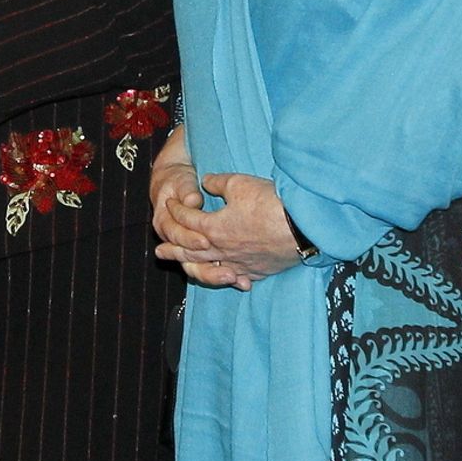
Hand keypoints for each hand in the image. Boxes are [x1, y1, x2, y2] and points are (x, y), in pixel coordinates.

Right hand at [150, 125, 225, 285]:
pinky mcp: (206, 252)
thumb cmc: (177, 182)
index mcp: (165, 222)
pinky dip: (230, 277)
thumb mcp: (181, 182)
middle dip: (208, 269)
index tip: (206, 240)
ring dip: (217, 276)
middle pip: (190, 261)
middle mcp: (177, 240)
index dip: (191, 239)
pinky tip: (244, 282)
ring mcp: (191, 248)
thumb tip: (193, 200)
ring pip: (201, 270)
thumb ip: (187, 191)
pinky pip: (214, 270)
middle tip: (227, 271)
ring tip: (234, 278)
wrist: (174, 187)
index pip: (176, 236)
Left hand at [154, 169, 301, 290]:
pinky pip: (236, 276)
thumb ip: (217, 183)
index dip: (177, 211)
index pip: (188, 221)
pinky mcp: (258, 271)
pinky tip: (226, 277)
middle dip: (174, 248)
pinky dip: (227, 277)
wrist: (302, 226)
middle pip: (192, 250)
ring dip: (194, 268)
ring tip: (184, 269)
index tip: (170, 204)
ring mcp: (240, 263)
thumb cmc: (269, 202)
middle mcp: (223, 250)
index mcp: (214, 228)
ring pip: (210, 268)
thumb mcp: (239, 183)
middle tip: (159, 252)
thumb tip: (205, 183)